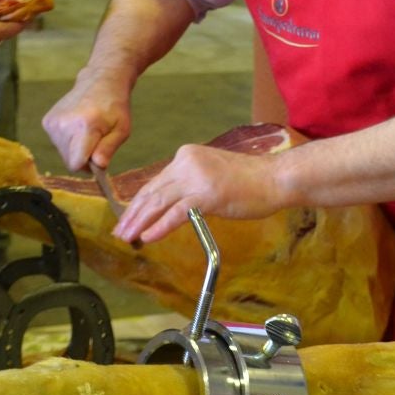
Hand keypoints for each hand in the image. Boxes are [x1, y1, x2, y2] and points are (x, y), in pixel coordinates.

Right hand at [43, 72, 134, 171]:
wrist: (100, 81)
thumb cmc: (114, 107)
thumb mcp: (122, 130)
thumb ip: (108, 149)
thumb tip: (98, 167)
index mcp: (85, 126)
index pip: (76, 163)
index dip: (89, 167)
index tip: (98, 161)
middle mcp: (64, 125)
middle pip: (70, 161)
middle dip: (84, 158)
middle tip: (97, 141)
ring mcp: (53, 123)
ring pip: (63, 154)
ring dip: (76, 149)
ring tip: (88, 131)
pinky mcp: (47, 121)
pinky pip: (58, 144)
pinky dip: (68, 141)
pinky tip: (78, 126)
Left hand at [111, 144, 288, 243]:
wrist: (275, 178)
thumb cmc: (249, 180)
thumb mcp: (211, 174)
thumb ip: (189, 184)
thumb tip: (168, 204)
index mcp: (186, 156)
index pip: (155, 182)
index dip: (137, 203)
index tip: (126, 218)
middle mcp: (186, 163)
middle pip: (152, 192)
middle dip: (133, 215)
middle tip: (119, 232)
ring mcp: (196, 178)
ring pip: (159, 203)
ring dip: (140, 223)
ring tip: (128, 237)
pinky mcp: (206, 194)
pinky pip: (176, 213)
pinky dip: (160, 227)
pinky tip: (148, 237)